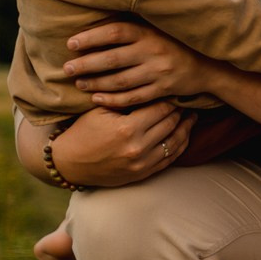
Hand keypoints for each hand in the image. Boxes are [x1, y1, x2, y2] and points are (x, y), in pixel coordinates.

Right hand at [40, 103, 192, 187]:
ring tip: (192, 116)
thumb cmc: (83, 132)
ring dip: (186, 128)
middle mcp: (138, 147)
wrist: (69, 163)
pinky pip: (170, 158)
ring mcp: (143, 163)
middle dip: (180, 110)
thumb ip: (125, 99)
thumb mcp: (100, 110)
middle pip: (171, 123)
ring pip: (176, 142)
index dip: (170, 98)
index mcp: (127, 128)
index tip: (176, 90)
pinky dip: (180, 145)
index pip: (160, 108)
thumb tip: (149, 85)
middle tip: (187, 100)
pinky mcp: (143, 174)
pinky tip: (184, 134)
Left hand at [61, 20, 217, 106]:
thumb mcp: (156, 30)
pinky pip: (133, 97)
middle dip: (86, 64)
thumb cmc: (174, 45)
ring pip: (120, 81)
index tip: (71, 44)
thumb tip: (94, 27)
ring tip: (79, 83)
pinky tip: (98, 99)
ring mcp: (158, 72)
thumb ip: (131, 29)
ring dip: (96, 83)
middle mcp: (153, 52)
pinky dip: (113, 100)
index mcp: (149, 33)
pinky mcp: (163, 90)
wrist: (208, 66)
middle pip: (113, 59)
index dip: (91, 37)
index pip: (115, 32)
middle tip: (66, 68)